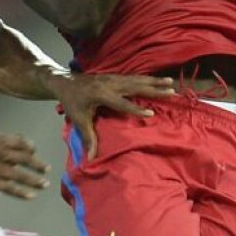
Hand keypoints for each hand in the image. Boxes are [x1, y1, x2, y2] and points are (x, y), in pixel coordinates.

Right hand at [0, 134, 49, 198]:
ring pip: (17, 174)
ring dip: (33, 180)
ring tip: (44, 184)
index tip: (36, 154)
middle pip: (22, 158)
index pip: (20, 142)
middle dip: (37, 164)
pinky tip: (31, 195)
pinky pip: (8, 187)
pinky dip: (21, 192)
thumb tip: (33, 147)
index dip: (31, 148)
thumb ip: (12, 143)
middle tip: (47, 170)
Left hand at [53, 73, 175, 158]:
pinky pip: (133, 77)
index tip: (151, 113)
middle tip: (171, 91)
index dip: (136, 109)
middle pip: (135, 86)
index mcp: (102, 94)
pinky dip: (147, 79)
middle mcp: (110, 84)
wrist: (64, 81)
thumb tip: (91, 158)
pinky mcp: (114, 76)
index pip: (122, 103)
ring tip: (171, 83)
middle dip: (154, 89)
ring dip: (154, 81)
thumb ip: (88, 137)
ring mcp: (113, 78)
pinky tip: (157, 80)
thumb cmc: (71, 101)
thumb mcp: (79, 120)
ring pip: (137, 79)